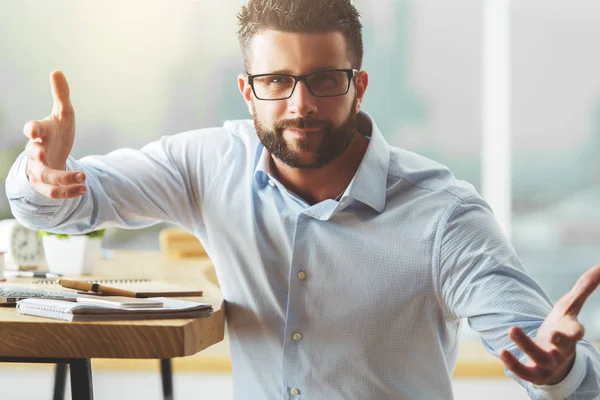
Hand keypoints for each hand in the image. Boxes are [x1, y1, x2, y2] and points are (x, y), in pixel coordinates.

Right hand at [23, 70, 85, 198]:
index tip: (32, 129)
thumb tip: (56, 71)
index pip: (32, 129)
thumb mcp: (63, 114)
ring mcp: (39, 169)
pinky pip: (53, 192)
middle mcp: (36, 151)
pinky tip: (84, 189)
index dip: (31, 129)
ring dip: (63, 178)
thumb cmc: (57, 132)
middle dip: (37, 155)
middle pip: (32, 155)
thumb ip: (61, 96)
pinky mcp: (46, 185)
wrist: (53, 156)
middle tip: (43, 155)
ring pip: (45, 177)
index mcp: (41, 132)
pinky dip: (68, 192)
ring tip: (83, 177)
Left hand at [500, 265, 599, 385]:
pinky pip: (525, 372)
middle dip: (561, 341)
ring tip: (512, 328)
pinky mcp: (534, 373)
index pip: (576, 332)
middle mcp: (562, 350)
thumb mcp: (570, 307)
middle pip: (564, 347)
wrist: (556, 362)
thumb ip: (583, 288)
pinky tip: (502, 352)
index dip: (576, 331)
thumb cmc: (562, 329)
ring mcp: (548, 363)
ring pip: (539, 357)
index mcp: (570, 333)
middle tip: (553, 333)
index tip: (577, 331)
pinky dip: (514, 364)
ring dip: (526, 345)